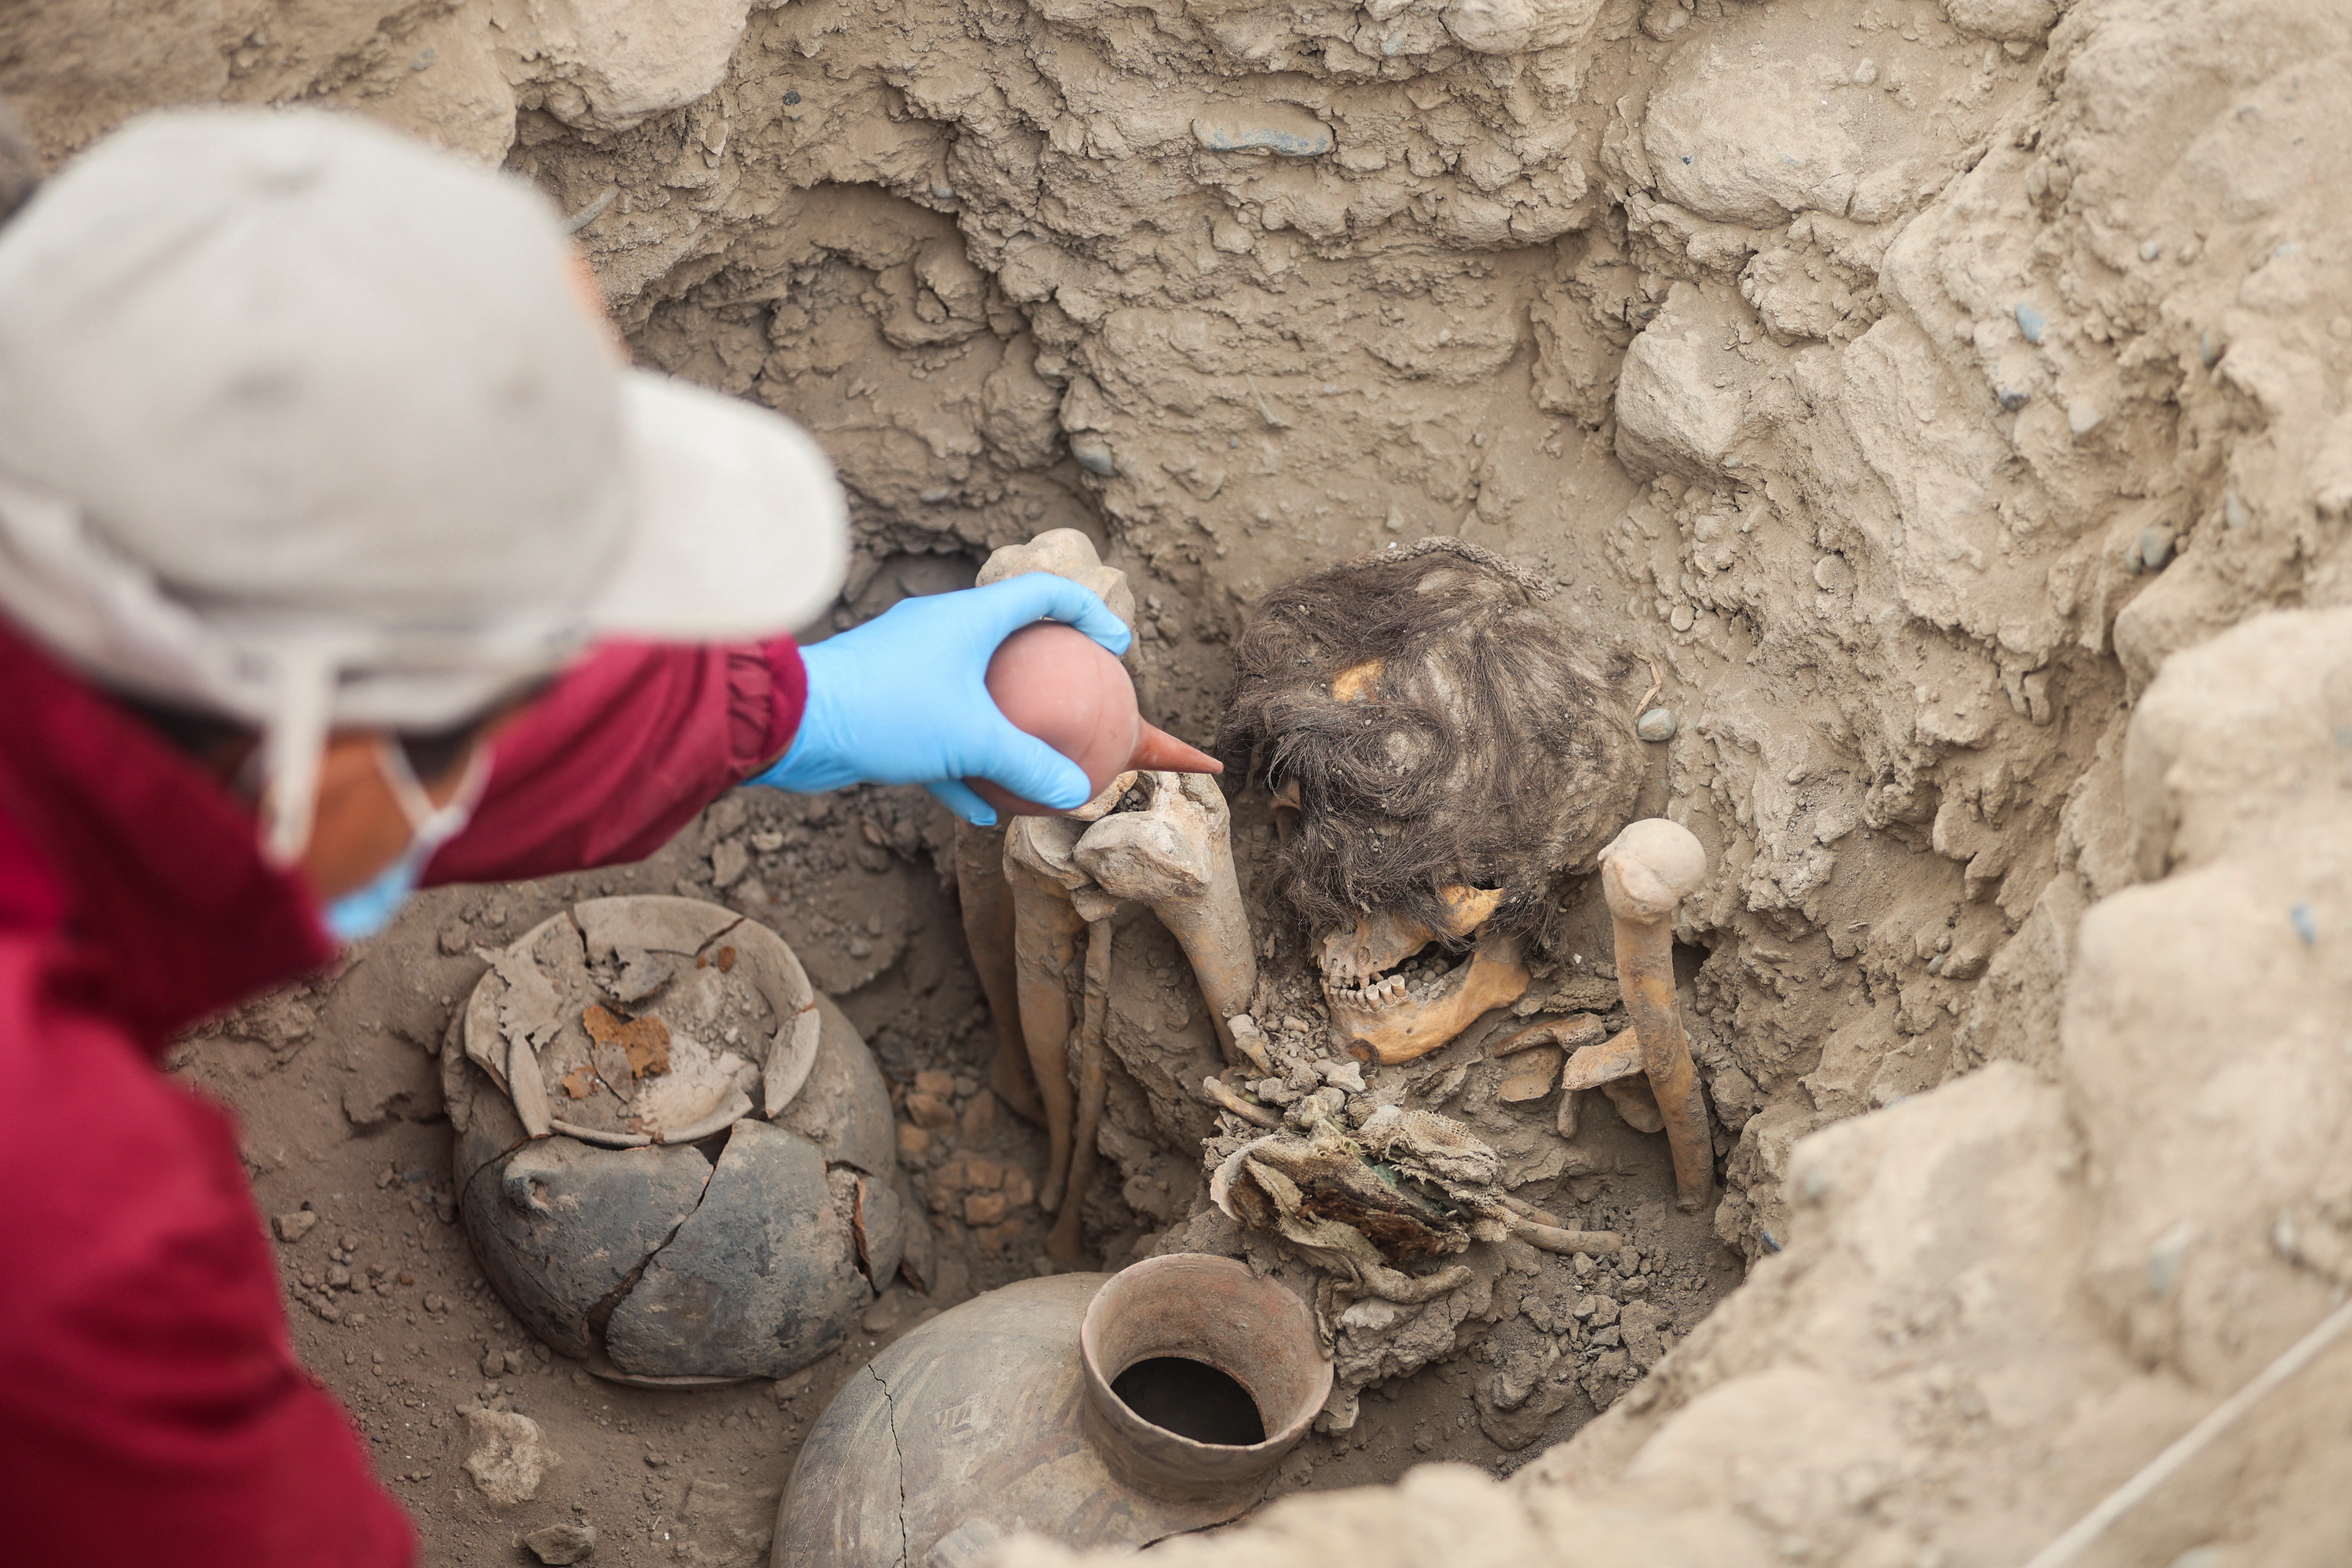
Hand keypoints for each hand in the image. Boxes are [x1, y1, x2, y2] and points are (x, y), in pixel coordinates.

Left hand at [746, 576, 1132, 825]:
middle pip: (1010, 640)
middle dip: (1047, 672)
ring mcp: (909, 668)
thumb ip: (1028, 764)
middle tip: (1077, 702)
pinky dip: (961, 766)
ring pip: (972, 692)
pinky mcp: (884, 705)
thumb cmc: (886, 710)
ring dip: (1003, 726)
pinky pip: (937, 733)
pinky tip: (980, 810)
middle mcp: (940, 633)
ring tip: (1034, 760)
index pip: (1044, 595)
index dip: (1089, 613)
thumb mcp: (971, 739)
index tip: (1117, 648)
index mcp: (969, 618)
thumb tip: (1074, 792)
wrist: (791, 721)